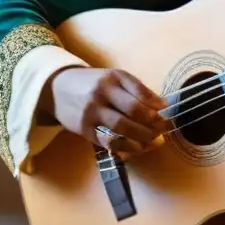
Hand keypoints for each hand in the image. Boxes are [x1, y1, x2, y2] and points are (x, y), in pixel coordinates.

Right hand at [41, 68, 169, 157]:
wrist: (57, 88)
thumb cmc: (93, 82)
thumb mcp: (114, 77)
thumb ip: (137, 88)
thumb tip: (163, 104)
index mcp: (112, 78)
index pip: (138, 92)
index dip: (156, 104)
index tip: (168, 111)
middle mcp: (100, 95)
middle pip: (132, 112)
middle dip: (153, 123)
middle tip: (165, 129)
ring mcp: (91, 114)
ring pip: (121, 130)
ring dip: (142, 138)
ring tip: (154, 141)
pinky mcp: (84, 130)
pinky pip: (108, 142)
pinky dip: (126, 147)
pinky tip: (138, 148)